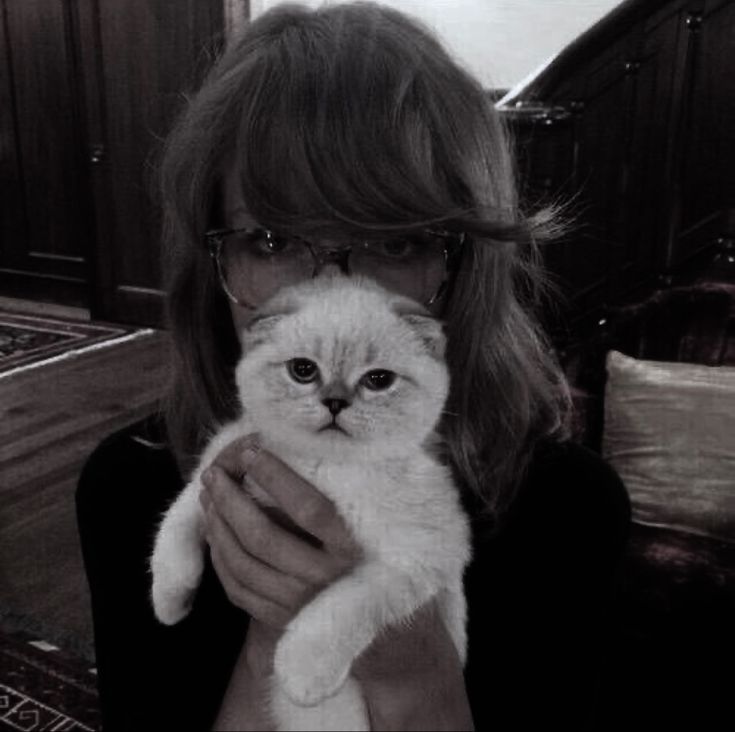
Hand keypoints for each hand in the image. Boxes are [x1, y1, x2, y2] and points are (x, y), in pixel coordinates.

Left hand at [199, 435, 360, 629]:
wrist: (373, 615)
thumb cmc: (366, 550)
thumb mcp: (359, 521)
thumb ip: (326, 495)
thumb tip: (281, 454)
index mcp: (350, 547)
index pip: (307, 507)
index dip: (275, 477)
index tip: (251, 452)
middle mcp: (324, 578)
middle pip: (262, 536)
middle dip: (230, 500)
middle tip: (214, 473)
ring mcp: (299, 603)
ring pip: (243, 562)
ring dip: (218, 526)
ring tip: (209, 498)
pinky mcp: (280, 621)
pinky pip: (238, 588)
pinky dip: (220, 558)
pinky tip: (215, 534)